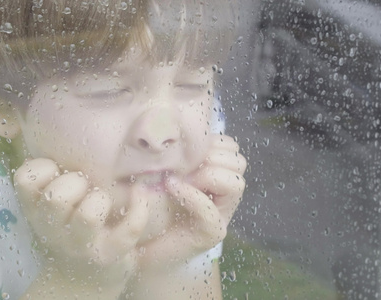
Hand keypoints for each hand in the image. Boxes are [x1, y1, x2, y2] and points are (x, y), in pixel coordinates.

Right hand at [14, 158, 149, 285]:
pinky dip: (138, 207)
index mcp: (36, 209)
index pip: (25, 179)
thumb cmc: (69, 227)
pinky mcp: (107, 255)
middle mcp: (52, 228)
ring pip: (88, 215)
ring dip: (99, 199)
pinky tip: (138, 193)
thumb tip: (68, 128)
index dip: (43, 168)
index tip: (58, 171)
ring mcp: (79, 244)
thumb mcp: (52, 205)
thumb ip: (54, 176)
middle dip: (75, 183)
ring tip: (103, 200)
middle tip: (84, 188)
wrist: (82, 278)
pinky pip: (127, 230)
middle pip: (56, 196)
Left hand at [138, 134, 246, 267]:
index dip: (211, 143)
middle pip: (238, 162)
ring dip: (206, 174)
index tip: (185, 151)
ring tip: (179, 179)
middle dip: (210, 158)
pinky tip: (172, 188)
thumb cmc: (152, 207)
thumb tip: (171, 126)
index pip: (231, 147)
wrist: (142, 248)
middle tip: (183, 167)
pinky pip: (210, 210)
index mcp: (216, 176)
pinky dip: (191, 195)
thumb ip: (177, 155)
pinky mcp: (211, 235)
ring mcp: (222, 216)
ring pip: (235, 183)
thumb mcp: (164, 172)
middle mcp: (225, 196)